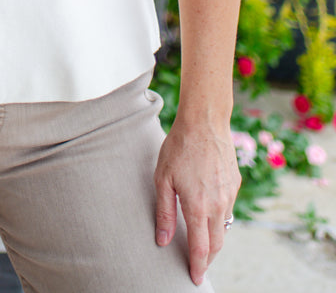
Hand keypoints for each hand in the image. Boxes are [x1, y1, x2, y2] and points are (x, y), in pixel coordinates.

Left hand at [154, 116, 239, 285]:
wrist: (205, 121)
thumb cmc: (179, 147)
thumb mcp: (162, 178)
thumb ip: (164, 212)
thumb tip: (162, 240)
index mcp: (198, 206)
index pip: (201, 248)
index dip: (198, 267)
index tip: (194, 278)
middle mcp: (218, 204)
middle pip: (217, 244)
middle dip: (208, 259)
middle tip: (197, 265)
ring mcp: (229, 194)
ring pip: (224, 226)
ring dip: (214, 238)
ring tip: (201, 240)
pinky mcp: (235, 183)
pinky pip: (228, 208)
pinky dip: (219, 217)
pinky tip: (208, 212)